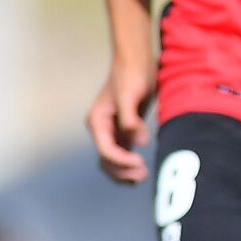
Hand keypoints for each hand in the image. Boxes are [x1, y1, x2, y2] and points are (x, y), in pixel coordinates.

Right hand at [88, 55, 154, 183]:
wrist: (135, 63)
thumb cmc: (130, 76)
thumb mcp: (129, 95)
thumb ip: (131, 119)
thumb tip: (139, 141)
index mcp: (97, 121)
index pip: (105, 149)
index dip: (120, 160)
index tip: (139, 163)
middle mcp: (101, 129)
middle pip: (106, 159)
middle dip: (122, 170)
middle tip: (142, 175)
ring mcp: (111, 130)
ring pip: (112, 159)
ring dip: (124, 171)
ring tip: (142, 176)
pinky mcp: (123, 129)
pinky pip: (122, 152)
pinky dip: (128, 163)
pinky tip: (140, 170)